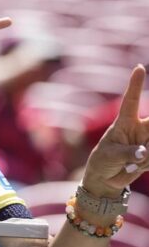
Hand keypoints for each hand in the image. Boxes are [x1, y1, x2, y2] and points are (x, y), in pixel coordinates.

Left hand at [81, 65, 148, 197]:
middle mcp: (140, 128)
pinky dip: (148, 165)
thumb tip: (143, 152)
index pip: (131, 100)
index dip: (135, 84)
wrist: (107, 179)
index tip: (138, 67)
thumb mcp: (109, 156)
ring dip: (146, 159)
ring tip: (130, 165)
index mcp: (124, 122)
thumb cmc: (103, 161)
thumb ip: (127, 153)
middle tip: (142, 144)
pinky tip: (136, 168)